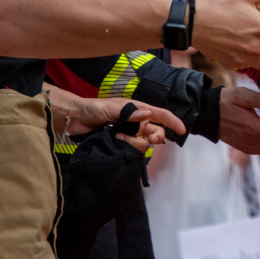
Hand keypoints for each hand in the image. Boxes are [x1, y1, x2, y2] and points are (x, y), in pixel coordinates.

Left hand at [46, 84, 186, 143]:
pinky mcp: (121, 144)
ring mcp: (129, 134)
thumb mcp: (112, 108)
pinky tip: (117, 141)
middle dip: (155, 137)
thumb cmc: (94, 109)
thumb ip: (130, 113)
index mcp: (137, 110)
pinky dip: (127, 148)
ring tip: (119, 136)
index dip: (172, 122)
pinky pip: (132, 150)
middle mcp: (136, 122)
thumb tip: (148, 115)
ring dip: (134, 142)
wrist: (77, 120)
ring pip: (144, 143)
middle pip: (156, 132)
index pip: (160, 115)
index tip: (182, 130)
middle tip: (149, 139)